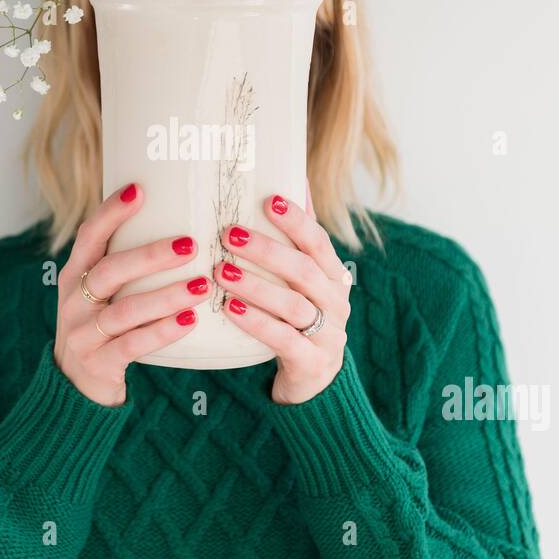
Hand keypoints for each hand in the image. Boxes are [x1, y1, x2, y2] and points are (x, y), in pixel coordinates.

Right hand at [54, 183, 205, 406]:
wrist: (76, 386)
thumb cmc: (102, 327)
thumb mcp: (101, 293)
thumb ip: (125, 264)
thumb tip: (181, 221)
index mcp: (74, 275)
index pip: (88, 236)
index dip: (110, 212)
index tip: (139, 190)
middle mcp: (73, 301)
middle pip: (109, 271)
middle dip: (150, 255)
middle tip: (192, 245)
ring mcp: (83, 334)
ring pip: (125, 310)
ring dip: (166, 296)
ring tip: (202, 286)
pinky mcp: (99, 363)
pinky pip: (133, 345)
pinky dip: (163, 332)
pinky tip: (191, 321)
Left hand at [214, 187, 352, 404]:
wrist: (312, 382)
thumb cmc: (300, 319)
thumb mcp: (303, 282)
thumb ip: (299, 238)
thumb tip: (294, 177)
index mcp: (334, 277)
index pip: (318, 242)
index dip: (296, 220)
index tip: (269, 200)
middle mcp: (336, 303)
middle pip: (305, 270)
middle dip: (267, 250)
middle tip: (228, 234)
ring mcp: (328, 334)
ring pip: (294, 304)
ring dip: (255, 285)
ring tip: (221, 272)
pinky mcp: (312, 363)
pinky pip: (284, 339)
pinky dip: (256, 322)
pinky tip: (230, 309)